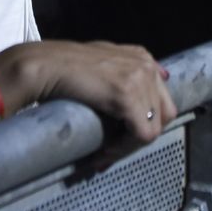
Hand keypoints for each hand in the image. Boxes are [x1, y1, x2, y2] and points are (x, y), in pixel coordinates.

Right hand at [18, 40, 176, 145]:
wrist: (45, 64)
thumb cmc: (65, 66)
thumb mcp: (103, 60)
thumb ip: (124, 70)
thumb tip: (145, 90)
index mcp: (143, 57)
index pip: (161, 99)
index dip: (144, 122)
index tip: (120, 139)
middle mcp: (147, 66)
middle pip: (166, 113)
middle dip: (143, 134)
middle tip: (115, 149)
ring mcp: (140, 79)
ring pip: (154, 128)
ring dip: (130, 145)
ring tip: (105, 153)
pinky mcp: (128, 96)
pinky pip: (142, 134)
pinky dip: (125, 148)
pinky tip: (104, 151)